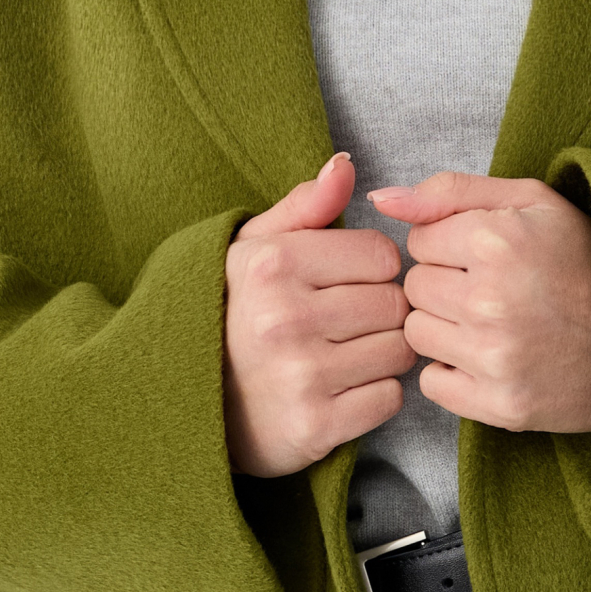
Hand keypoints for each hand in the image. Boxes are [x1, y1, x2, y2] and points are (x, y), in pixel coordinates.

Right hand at [223, 153, 413, 476]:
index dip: (371, 269)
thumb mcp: (255, 250)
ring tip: (344, 354)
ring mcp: (300, 376)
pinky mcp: (315, 426)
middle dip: (380, 312)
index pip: (382, 254)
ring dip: (382, 354)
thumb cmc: (235, 315)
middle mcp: (284, 318)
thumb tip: (345, 165)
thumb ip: (306, 205)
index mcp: (273, 264)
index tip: (344, 283)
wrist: (191, 405)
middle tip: (345, 323)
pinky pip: (389, 399)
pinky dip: (374, 396)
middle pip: (394, 303)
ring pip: (399, 350)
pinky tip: (341, 390)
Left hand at [369, 173, 590, 434]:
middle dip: (446, 284)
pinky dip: (454, 372)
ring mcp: (494, 356)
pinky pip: (431, 382)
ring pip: (416, 332)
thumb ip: (451, 191)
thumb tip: (382, 198)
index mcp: (496, 238)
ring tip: (492, 323)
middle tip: (495, 291)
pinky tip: (491, 358)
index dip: (452, 245)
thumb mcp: (532, 203)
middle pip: (414, 286)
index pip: (419, 239)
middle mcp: (490, 298)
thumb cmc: (584, 262)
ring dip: (445, 327)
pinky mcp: (500, 404)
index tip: (489, 256)